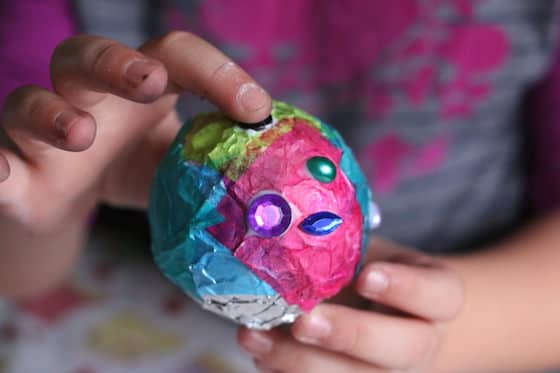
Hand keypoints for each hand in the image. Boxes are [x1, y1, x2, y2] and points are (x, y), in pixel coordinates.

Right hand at [0, 32, 270, 231]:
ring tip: (80, 135)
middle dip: (116, 64)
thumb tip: (279, 162)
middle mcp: (85, 95)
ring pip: (30, 102)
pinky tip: (1, 174)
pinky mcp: (13, 173)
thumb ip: (218, 154)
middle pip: (87, 56)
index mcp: (135, 83)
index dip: (214, 73)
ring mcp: (42, 133)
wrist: (76, 200)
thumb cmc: (135, 165)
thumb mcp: (182, 158)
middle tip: (149, 82)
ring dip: (53, 114)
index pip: (173, 55)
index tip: (255, 109)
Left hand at [238, 238, 463, 372]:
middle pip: (403, 349)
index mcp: (437, 297)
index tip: (367, 275)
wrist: (383, 312)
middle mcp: (421, 341)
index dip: (407, 288)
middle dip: (351, 336)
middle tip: (305, 321)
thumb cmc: (373, 270)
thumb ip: (345, 247)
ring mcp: (389, 371)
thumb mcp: (369, 250)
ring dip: (302, 363)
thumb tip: (284, 231)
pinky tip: (260, 353)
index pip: (440, 295)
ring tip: (256, 338)